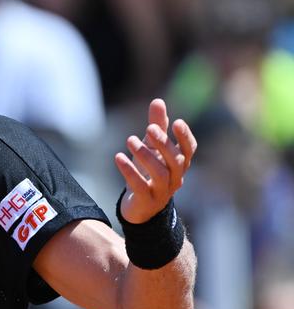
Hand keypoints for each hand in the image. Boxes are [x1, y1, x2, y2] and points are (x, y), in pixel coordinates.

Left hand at [115, 98, 197, 223]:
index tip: (176, 122)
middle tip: (149, 128)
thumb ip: (157, 126)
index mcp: (179, 164)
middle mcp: (175, 178)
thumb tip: (158, 101)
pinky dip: (129, 171)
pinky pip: (140, 186)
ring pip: (160, 174)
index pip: (189, 150)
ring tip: (130, 140)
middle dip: (163, 144)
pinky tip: (118, 157)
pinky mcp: (146, 200)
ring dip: (145, 156)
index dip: (185, 137)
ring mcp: (162, 191)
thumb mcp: (152, 148)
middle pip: (176, 161)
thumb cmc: (149, 172)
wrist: (140, 207)